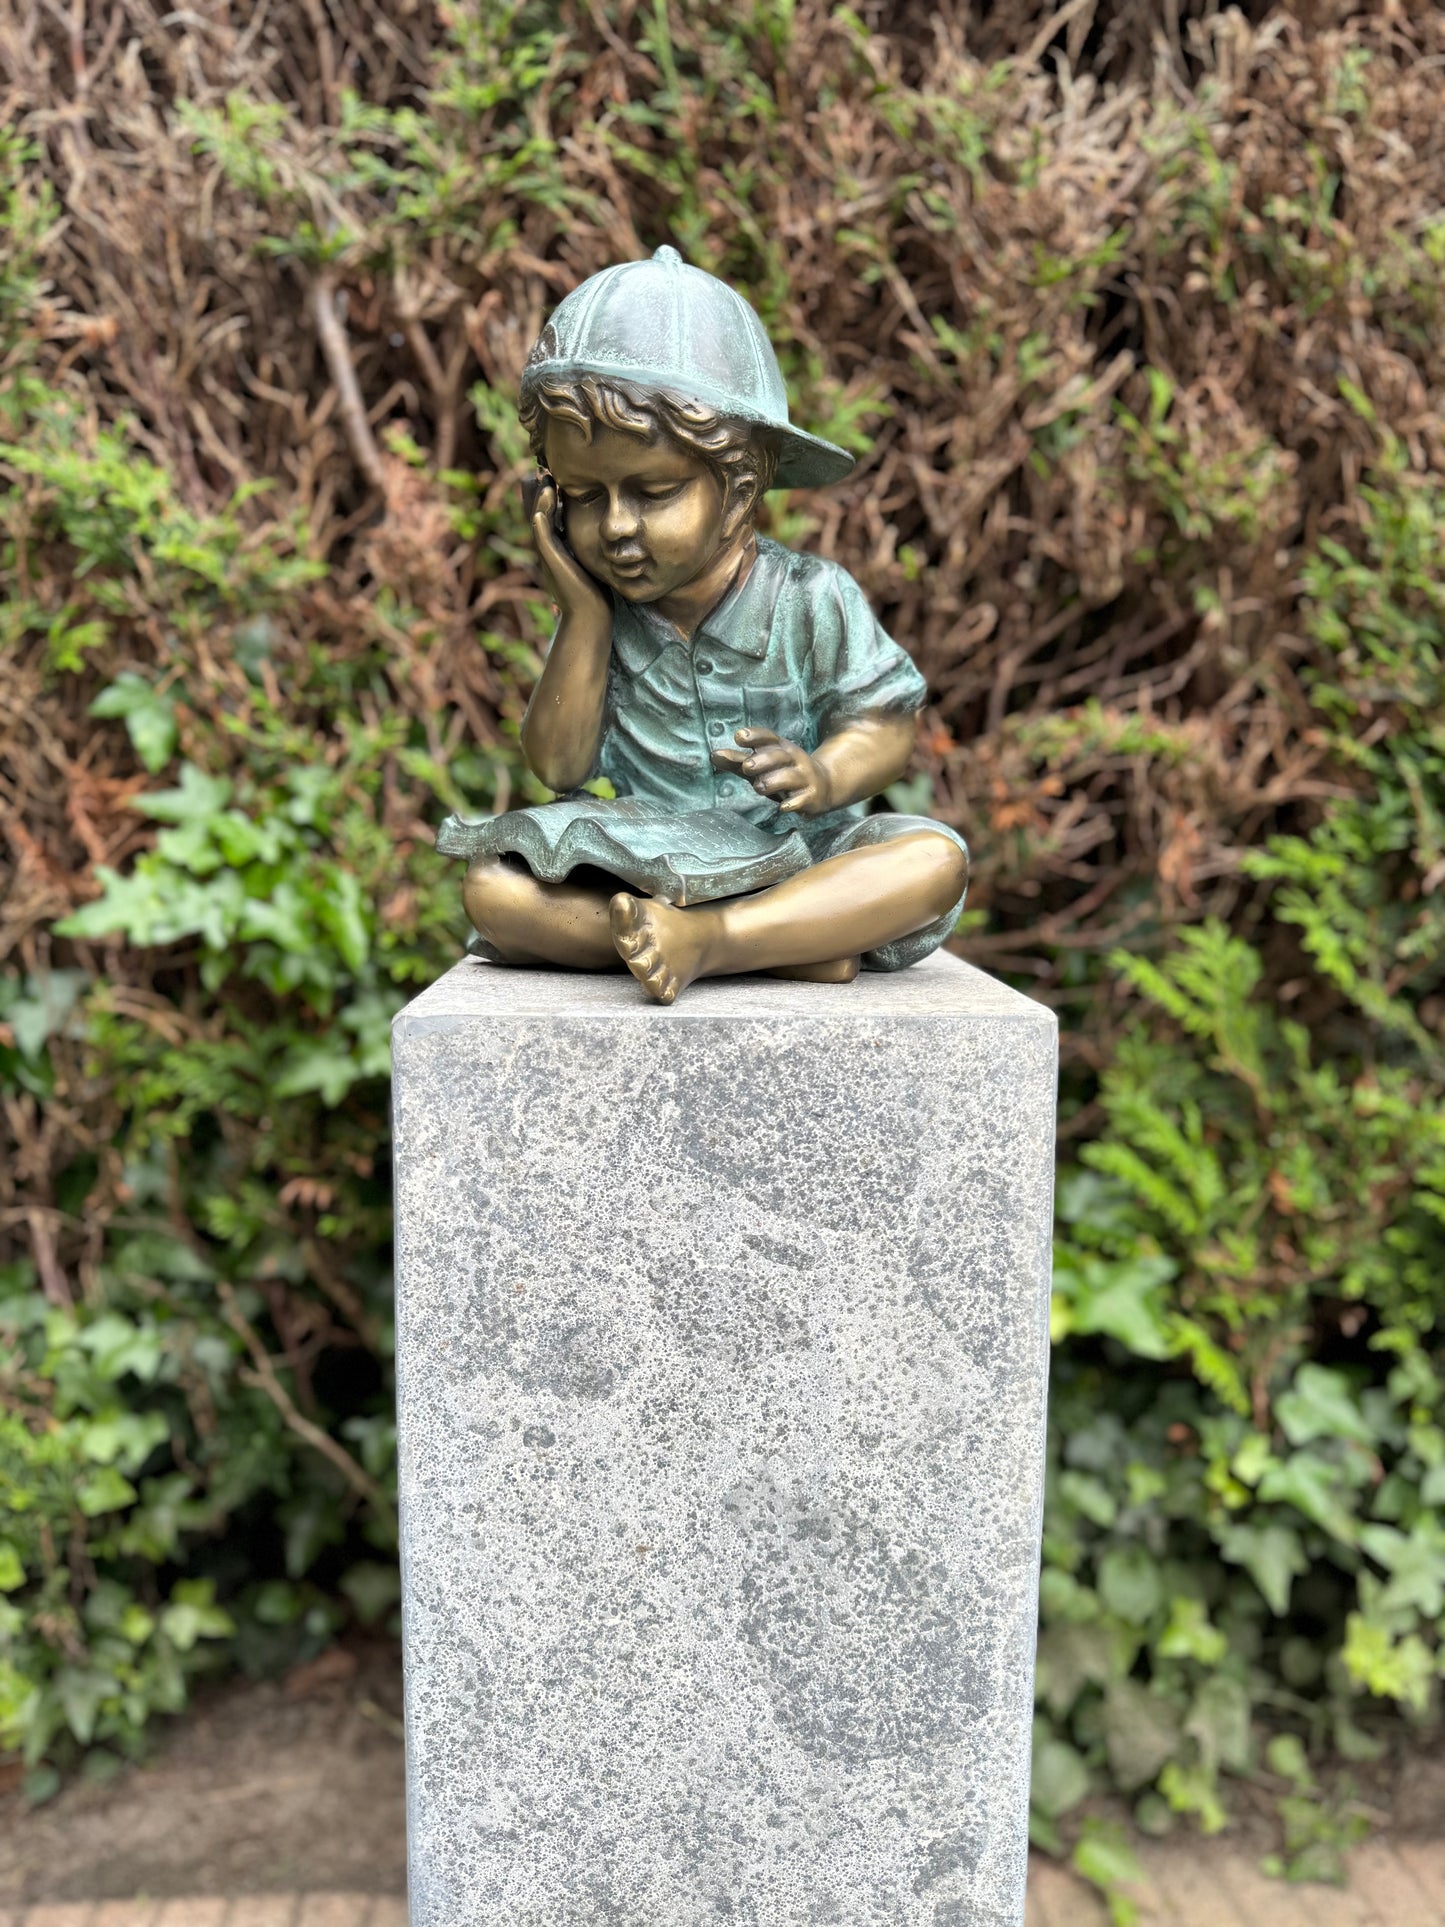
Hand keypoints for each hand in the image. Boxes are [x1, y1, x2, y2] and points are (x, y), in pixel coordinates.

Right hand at [526, 476, 609, 626]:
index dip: (549, 497)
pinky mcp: (554, 564)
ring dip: (538, 501)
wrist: (591, 617)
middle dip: (537, 492)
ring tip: (542, 479)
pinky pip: (544, 541)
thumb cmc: (595, 592)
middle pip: (538, 514)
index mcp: (557, 547)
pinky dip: (541, 524)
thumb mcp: (590, 561)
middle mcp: (549, 549)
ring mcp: (549, 557)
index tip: (552, 474)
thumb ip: (587, 546)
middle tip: (537, 468)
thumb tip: (601, 534)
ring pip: (538, 523)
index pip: (550, 515)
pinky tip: (541, 511)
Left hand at [711, 728, 831, 815]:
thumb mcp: (762, 765)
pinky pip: (802, 800)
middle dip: (763, 760)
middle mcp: (794, 760)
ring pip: (789, 777)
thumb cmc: (783, 773)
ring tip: (759, 787)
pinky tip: (783, 807)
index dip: (755, 736)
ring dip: (774, 781)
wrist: (824, 786)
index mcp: (781, 748)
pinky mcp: (810, 797)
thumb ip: (738, 761)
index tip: (738, 737)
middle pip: (779, 756)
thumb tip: (713, 755)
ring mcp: (804, 778)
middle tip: (746, 766)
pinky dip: (793, 804)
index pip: (768, 737)